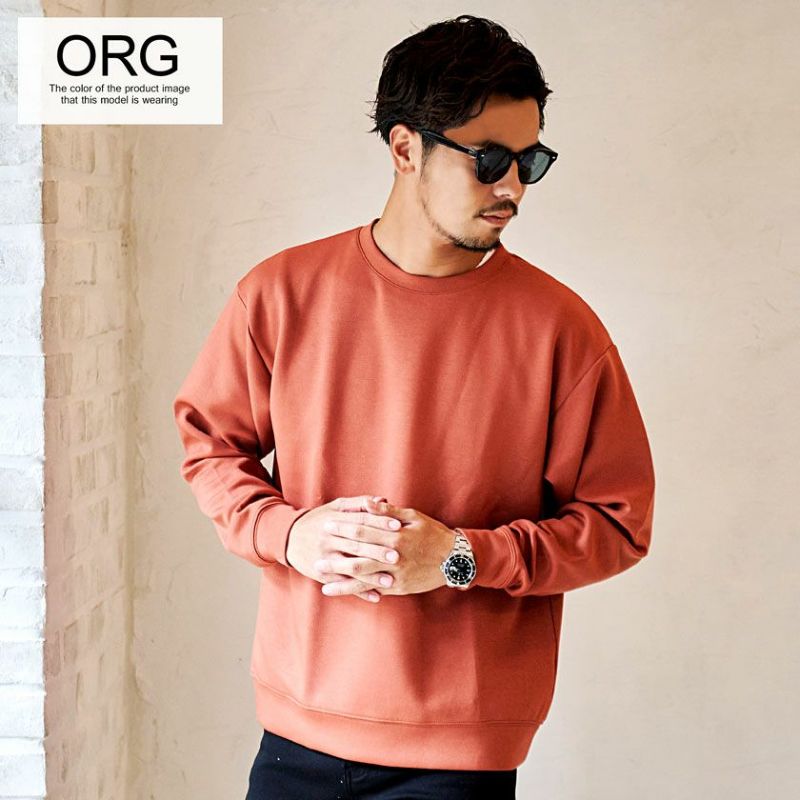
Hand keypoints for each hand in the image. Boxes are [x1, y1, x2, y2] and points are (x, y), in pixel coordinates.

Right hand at [285, 495, 402, 602]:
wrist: (289, 537)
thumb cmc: (319, 520)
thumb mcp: (335, 507)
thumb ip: (360, 503)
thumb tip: (383, 500)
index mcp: (335, 519)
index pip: (360, 520)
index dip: (379, 522)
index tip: (398, 526)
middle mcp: (329, 538)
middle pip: (356, 544)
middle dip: (377, 551)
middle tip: (397, 556)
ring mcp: (325, 557)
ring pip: (350, 567)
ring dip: (370, 575)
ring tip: (390, 581)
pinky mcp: (322, 574)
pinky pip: (343, 583)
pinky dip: (359, 591)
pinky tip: (375, 596)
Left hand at [315, 497, 455, 598]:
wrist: (455, 560)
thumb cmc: (433, 534)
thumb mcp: (413, 517)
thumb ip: (388, 512)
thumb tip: (367, 502)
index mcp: (395, 534)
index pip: (363, 529)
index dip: (344, 527)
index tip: (327, 524)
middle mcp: (393, 555)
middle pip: (358, 553)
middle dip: (336, 553)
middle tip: (316, 552)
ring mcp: (395, 574)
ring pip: (362, 576)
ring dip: (339, 577)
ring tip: (321, 577)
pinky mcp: (398, 588)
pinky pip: (372, 589)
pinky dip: (355, 591)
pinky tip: (340, 591)